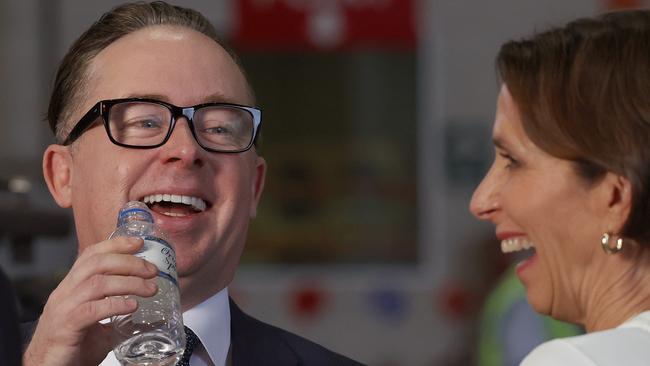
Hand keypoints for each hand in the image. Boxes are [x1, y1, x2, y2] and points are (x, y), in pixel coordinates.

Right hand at [23, 237, 158, 365]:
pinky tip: (132, 306)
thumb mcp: (99, 323)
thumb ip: (119, 314)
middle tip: (152, 271)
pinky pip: (92, 310)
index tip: (139, 243)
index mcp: (71, 287)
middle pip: (96, 264)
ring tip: (150, 289)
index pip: (91, 255)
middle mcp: (65, 293)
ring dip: (129, 283)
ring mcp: (63, 308)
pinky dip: (116, 305)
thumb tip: (153, 317)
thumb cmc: (73, 345)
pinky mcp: (66, 327)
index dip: (115, 245)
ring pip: (97, 283)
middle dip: (129, 262)